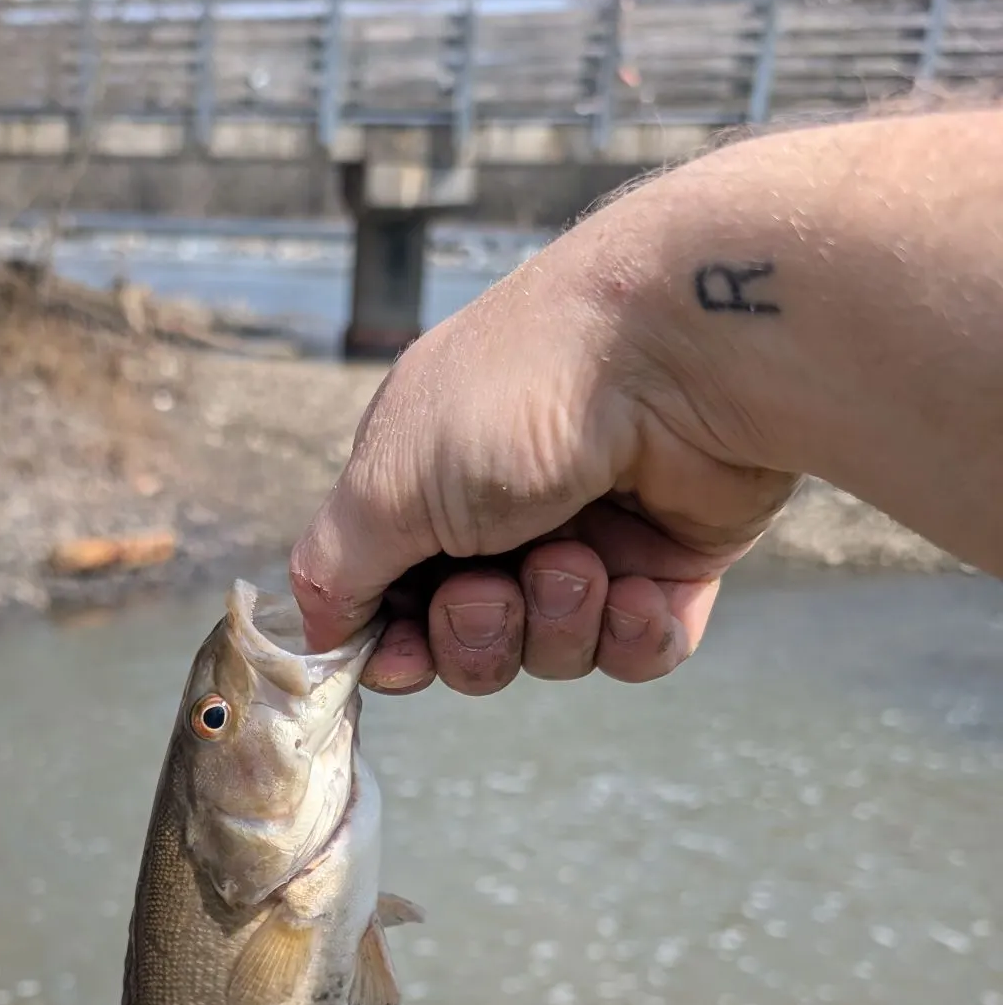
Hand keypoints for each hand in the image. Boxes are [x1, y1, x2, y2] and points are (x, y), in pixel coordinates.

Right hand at [289, 206, 801, 695]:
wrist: (684, 349)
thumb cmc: (520, 396)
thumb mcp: (385, 483)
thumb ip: (334, 570)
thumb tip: (318, 635)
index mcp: (424, 483)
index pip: (390, 601)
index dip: (394, 644)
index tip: (401, 654)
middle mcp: (502, 513)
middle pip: (467, 643)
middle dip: (477, 632)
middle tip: (494, 584)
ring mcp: (589, 539)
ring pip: (552, 654)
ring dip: (558, 620)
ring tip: (581, 555)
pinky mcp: (671, 564)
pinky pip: (637, 652)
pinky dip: (633, 634)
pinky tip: (640, 588)